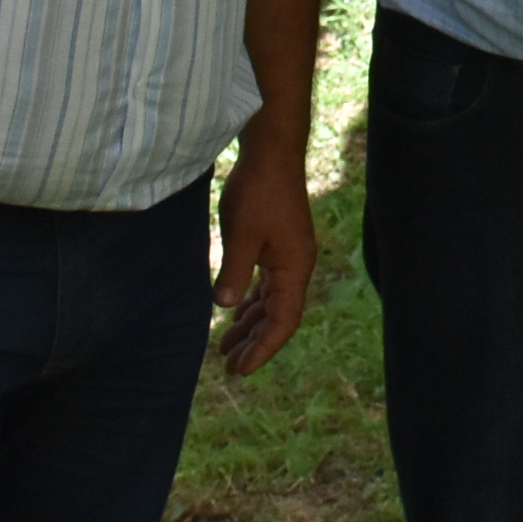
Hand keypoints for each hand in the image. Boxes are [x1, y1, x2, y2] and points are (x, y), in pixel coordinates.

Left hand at [213, 133, 315, 374]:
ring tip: (225, 346)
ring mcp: (289, 255)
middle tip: (228, 366)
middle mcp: (296, 266)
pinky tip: (235, 311)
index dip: (263, 348)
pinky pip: (267, 284)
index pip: (283, 321)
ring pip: (272, 301)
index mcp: (294, 268)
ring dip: (251, 324)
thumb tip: (225, 307)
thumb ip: (234, 271)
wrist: (272, 152)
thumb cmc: (258, 191)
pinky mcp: (278, 244)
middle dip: (255, 343)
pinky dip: (251, 302)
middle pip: (278, 316)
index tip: (240, 369)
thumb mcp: (241, 234)